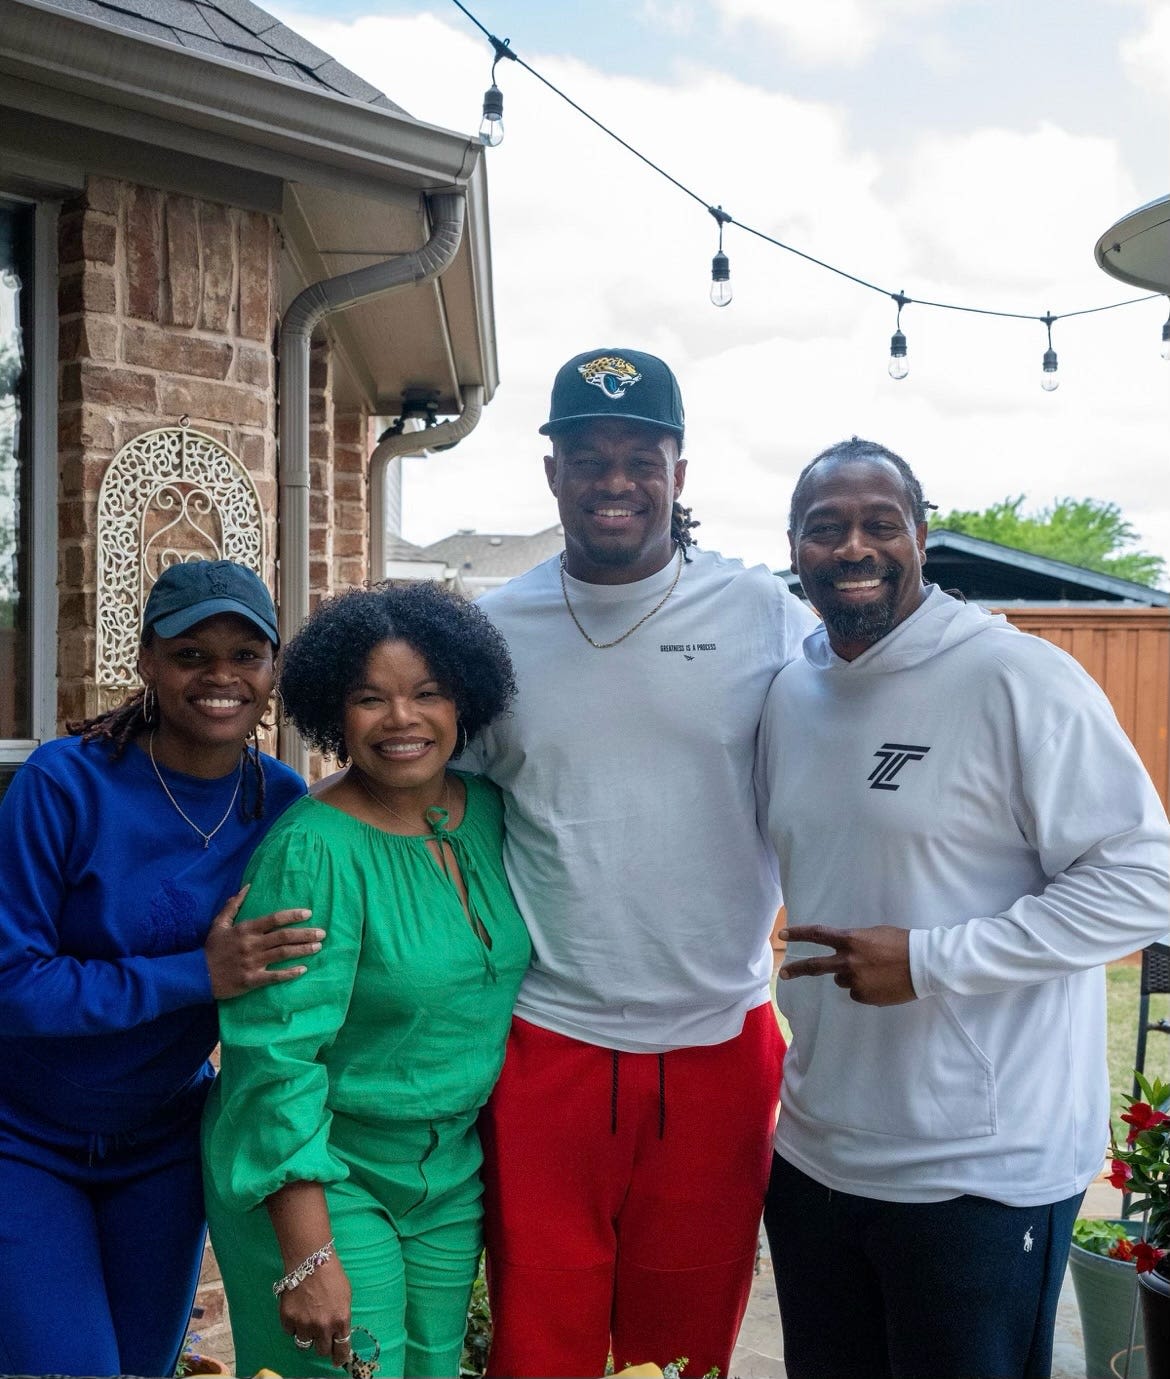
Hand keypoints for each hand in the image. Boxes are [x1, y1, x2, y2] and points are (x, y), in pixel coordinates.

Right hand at [203, 886, 324, 998]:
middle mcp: (251, 944)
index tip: (308, 913)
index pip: (273, 919)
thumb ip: (233, 905)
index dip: (292, 915)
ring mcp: (252, 962)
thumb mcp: (219, 924)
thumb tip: (247, 886)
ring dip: (303, 950)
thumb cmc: (211, 949)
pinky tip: (303, 969)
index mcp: (245, 929)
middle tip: (322, 933)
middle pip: (284, 937)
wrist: (196, 975)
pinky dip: (289, 973)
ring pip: (283, 954)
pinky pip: (274, 976)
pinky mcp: (251, 980)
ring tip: (318, 947)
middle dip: (305, 934)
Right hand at [279, 1255, 352, 1363]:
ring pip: (304, 1343)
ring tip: (308, 1317)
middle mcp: (323, 1327)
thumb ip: (342, 1317)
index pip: (341, 1350)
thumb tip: (340, 1332)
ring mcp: (304, 1325)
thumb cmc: (331, 1275)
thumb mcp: (345, 1297)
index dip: (340, 1357)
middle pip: (322, 1351)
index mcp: (341, 1321)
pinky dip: (293, 1325)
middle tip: (321, 1334)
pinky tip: (297, 1310)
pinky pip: (290, 1332)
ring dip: (307, 1334)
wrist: (310, 1260)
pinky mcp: (288, 1320)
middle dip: (323, 1344)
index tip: (338, 1360)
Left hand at [777, 924, 915, 1005]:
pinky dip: (865, 989)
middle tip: (783, 974)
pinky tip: (881, 983)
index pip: (818, 935)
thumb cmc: (902, 943)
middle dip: (796, 970)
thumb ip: (856, 943)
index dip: (799, 934)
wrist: (924, 965)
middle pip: (815, 966)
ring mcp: (856, 981)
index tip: (783, 934)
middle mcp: (848, 961)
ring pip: (842, 981)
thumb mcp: (875, 934)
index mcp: (851, 940)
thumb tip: (846, 953)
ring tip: (875, 971)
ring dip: (851, 976)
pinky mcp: (865, 997)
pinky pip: (857, 993)